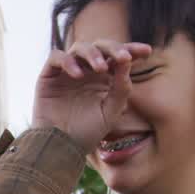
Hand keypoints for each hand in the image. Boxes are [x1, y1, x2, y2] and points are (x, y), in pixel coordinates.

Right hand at [31, 41, 151, 153]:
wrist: (62, 147)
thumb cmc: (87, 132)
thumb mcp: (111, 111)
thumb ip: (121, 88)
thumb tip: (127, 60)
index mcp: (104, 78)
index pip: (118, 56)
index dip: (132, 49)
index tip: (147, 52)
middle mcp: (86, 71)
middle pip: (100, 46)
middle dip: (114, 48)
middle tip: (123, 58)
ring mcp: (67, 72)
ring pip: (79, 47)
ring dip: (92, 53)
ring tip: (101, 68)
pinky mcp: (48, 76)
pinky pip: (56, 57)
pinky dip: (68, 61)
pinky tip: (78, 75)